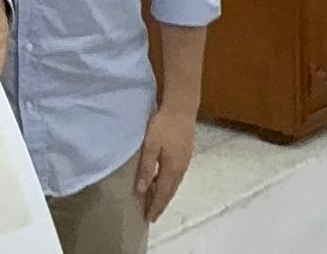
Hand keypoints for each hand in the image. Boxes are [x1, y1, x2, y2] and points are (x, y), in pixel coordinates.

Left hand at [135, 106, 196, 222]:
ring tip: (154, 201)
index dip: (155, 207)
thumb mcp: (150, 147)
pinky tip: (161, 181)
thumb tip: (141, 191)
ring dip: (164, 193)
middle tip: (151, 214)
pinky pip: (175, 175)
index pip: (163, 194)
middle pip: (170, 191)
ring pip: (174, 183)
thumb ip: (146, 169)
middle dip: (160, 203)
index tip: (149, 219)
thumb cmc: (163, 126)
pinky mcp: (185, 153)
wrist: (181, 108)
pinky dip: (168, 183)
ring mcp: (185, 160)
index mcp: (172, 169)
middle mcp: (181, 168)